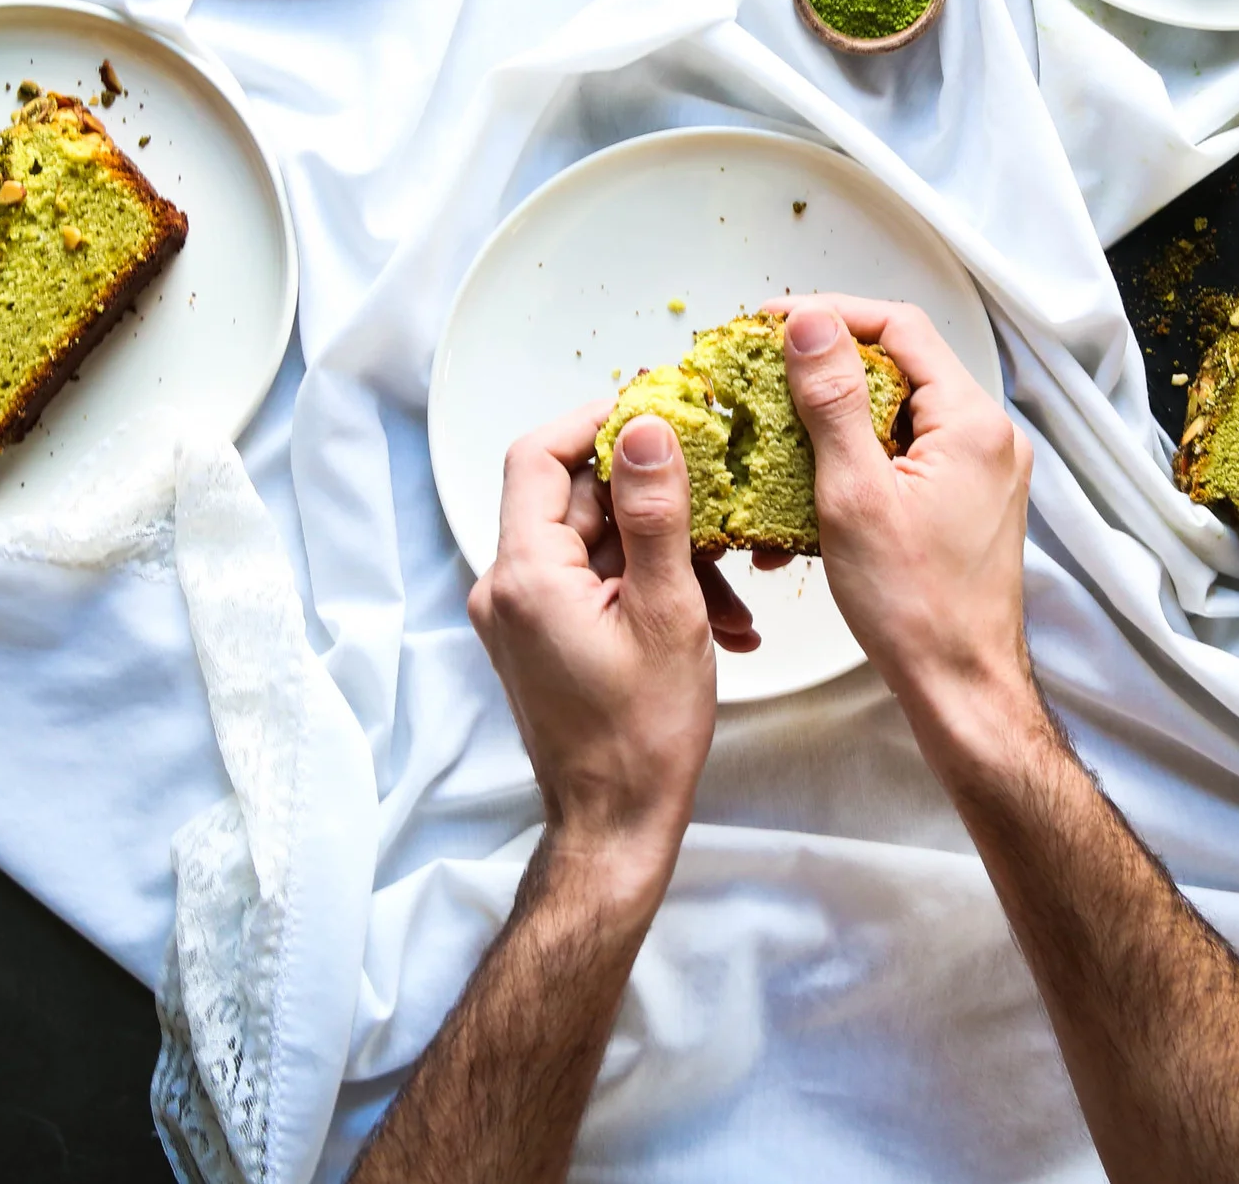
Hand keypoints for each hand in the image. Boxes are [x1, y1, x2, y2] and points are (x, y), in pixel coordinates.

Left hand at [467, 403, 751, 889]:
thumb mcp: (667, 613)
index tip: (657, 412)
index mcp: (525, 575)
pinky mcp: (544, 637)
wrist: (615, 826)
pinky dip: (651, 587)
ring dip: (666, 552)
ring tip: (731, 593)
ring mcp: (523, 615)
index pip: (540, 457)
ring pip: (597, 544)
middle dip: (654, 498)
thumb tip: (648, 431)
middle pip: (576, 499)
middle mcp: (507, 588)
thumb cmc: (641, 738)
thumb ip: (655, 514)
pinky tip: (715, 620)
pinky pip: (597, 583)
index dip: (597, 423)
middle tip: (719, 495)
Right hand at [767, 296, 1041, 773]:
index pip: (899, 327)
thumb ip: (832, 400)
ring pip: (892, 420)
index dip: (830, 315)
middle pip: (897, 370)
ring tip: (770, 446)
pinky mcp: (964, 505)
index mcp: (971, 422)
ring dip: (829, 430)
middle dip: (821, 374)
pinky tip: (802, 506)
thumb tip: (810, 324)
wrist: (960, 689)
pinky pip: (900, 463)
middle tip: (760, 377)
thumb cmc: (915, 607)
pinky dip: (850, 471)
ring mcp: (978, 473)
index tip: (770, 323)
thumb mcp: (854, 495)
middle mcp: (987, 438)